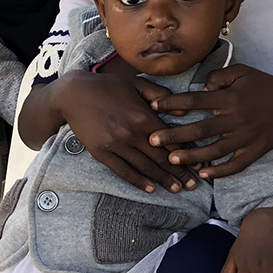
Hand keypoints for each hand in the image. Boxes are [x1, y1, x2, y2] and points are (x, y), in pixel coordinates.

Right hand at [50, 73, 197, 193]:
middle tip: (193, 185)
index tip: (198, 166)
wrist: (74, 94)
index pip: (171, 140)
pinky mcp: (102, 153)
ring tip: (177, 189)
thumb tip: (184, 110)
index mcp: (144, 116)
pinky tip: (150, 189)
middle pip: (161, 158)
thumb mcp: (136, 83)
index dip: (186, 155)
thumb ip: (160, 95)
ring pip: (145, 167)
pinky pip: (123, 171)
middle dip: (179, 173)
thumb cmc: (107, 86)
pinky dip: (138, 181)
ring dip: (163, 180)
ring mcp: (116, 145)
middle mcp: (132, 133)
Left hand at [149, 65, 272, 179]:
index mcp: (230, 98)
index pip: (195, 101)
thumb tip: (199, 90)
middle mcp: (235, 119)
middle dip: (174, 136)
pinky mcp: (255, 151)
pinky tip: (204, 174)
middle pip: (199, 130)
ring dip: (192, 157)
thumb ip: (217, 77)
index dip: (172, 104)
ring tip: (172, 159)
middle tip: (152, 141)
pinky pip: (235, 165)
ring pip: (214, 151)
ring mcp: (245, 137)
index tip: (153, 108)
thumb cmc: (263, 85)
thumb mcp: (241, 71)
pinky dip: (220, 171)